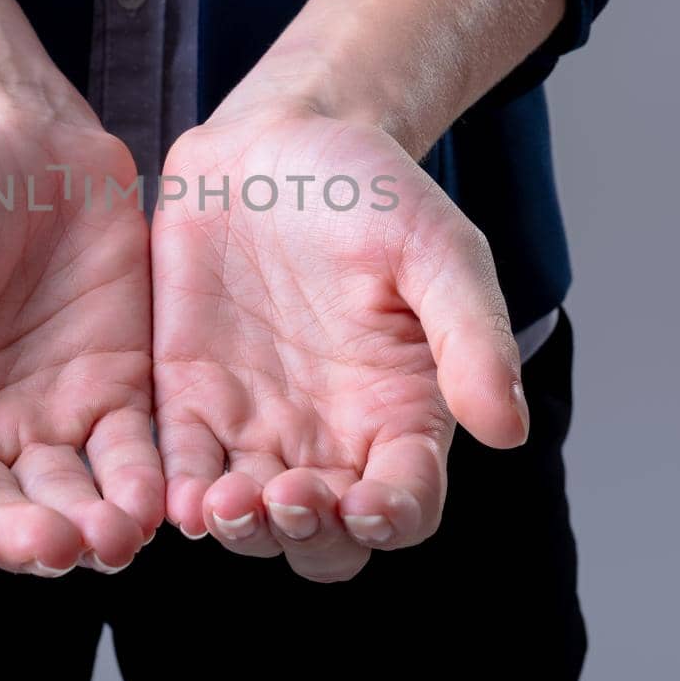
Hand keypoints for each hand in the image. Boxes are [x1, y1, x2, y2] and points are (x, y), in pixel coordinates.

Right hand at [0, 109, 162, 582]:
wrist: (17, 135)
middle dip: (22, 537)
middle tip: (52, 547)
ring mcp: (48, 421)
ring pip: (67, 499)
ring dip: (89, 528)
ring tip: (112, 537)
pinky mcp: (116, 395)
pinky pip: (132, 454)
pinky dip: (144, 484)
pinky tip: (157, 502)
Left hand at [151, 107, 528, 581]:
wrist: (278, 143)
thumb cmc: (372, 192)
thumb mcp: (437, 247)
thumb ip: (471, 334)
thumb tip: (508, 429)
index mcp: (401, 414)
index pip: (406, 504)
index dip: (393, 520)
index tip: (371, 504)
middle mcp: (329, 439)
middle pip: (324, 537)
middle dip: (307, 535)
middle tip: (287, 498)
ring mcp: (254, 427)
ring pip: (249, 520)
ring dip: (238, 529)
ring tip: (222, 502)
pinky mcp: (187, 402)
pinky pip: (180, 469)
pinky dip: (175, 494)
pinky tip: (171, 494)